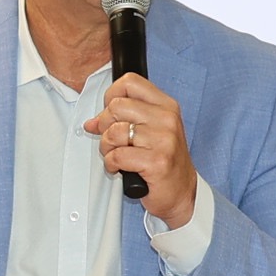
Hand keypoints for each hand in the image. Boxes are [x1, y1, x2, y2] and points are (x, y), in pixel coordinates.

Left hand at [93, 72, 198, 228]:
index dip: (111, 95)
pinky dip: (111, 164)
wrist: (183, 193)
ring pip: (113, 132)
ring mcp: (164, 140)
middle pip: (116, 106)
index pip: (129, 82)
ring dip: (107, 147)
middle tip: (113, 140)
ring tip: (118, 155)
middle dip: (105, 125)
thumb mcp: (151, 131)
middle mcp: (167, 119)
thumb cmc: (165, 161)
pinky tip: (121, 168)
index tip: (111, 113)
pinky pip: (117, 155)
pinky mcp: (157, 162)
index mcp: (166, 106)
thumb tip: (92, 122)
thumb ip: (124, 118)